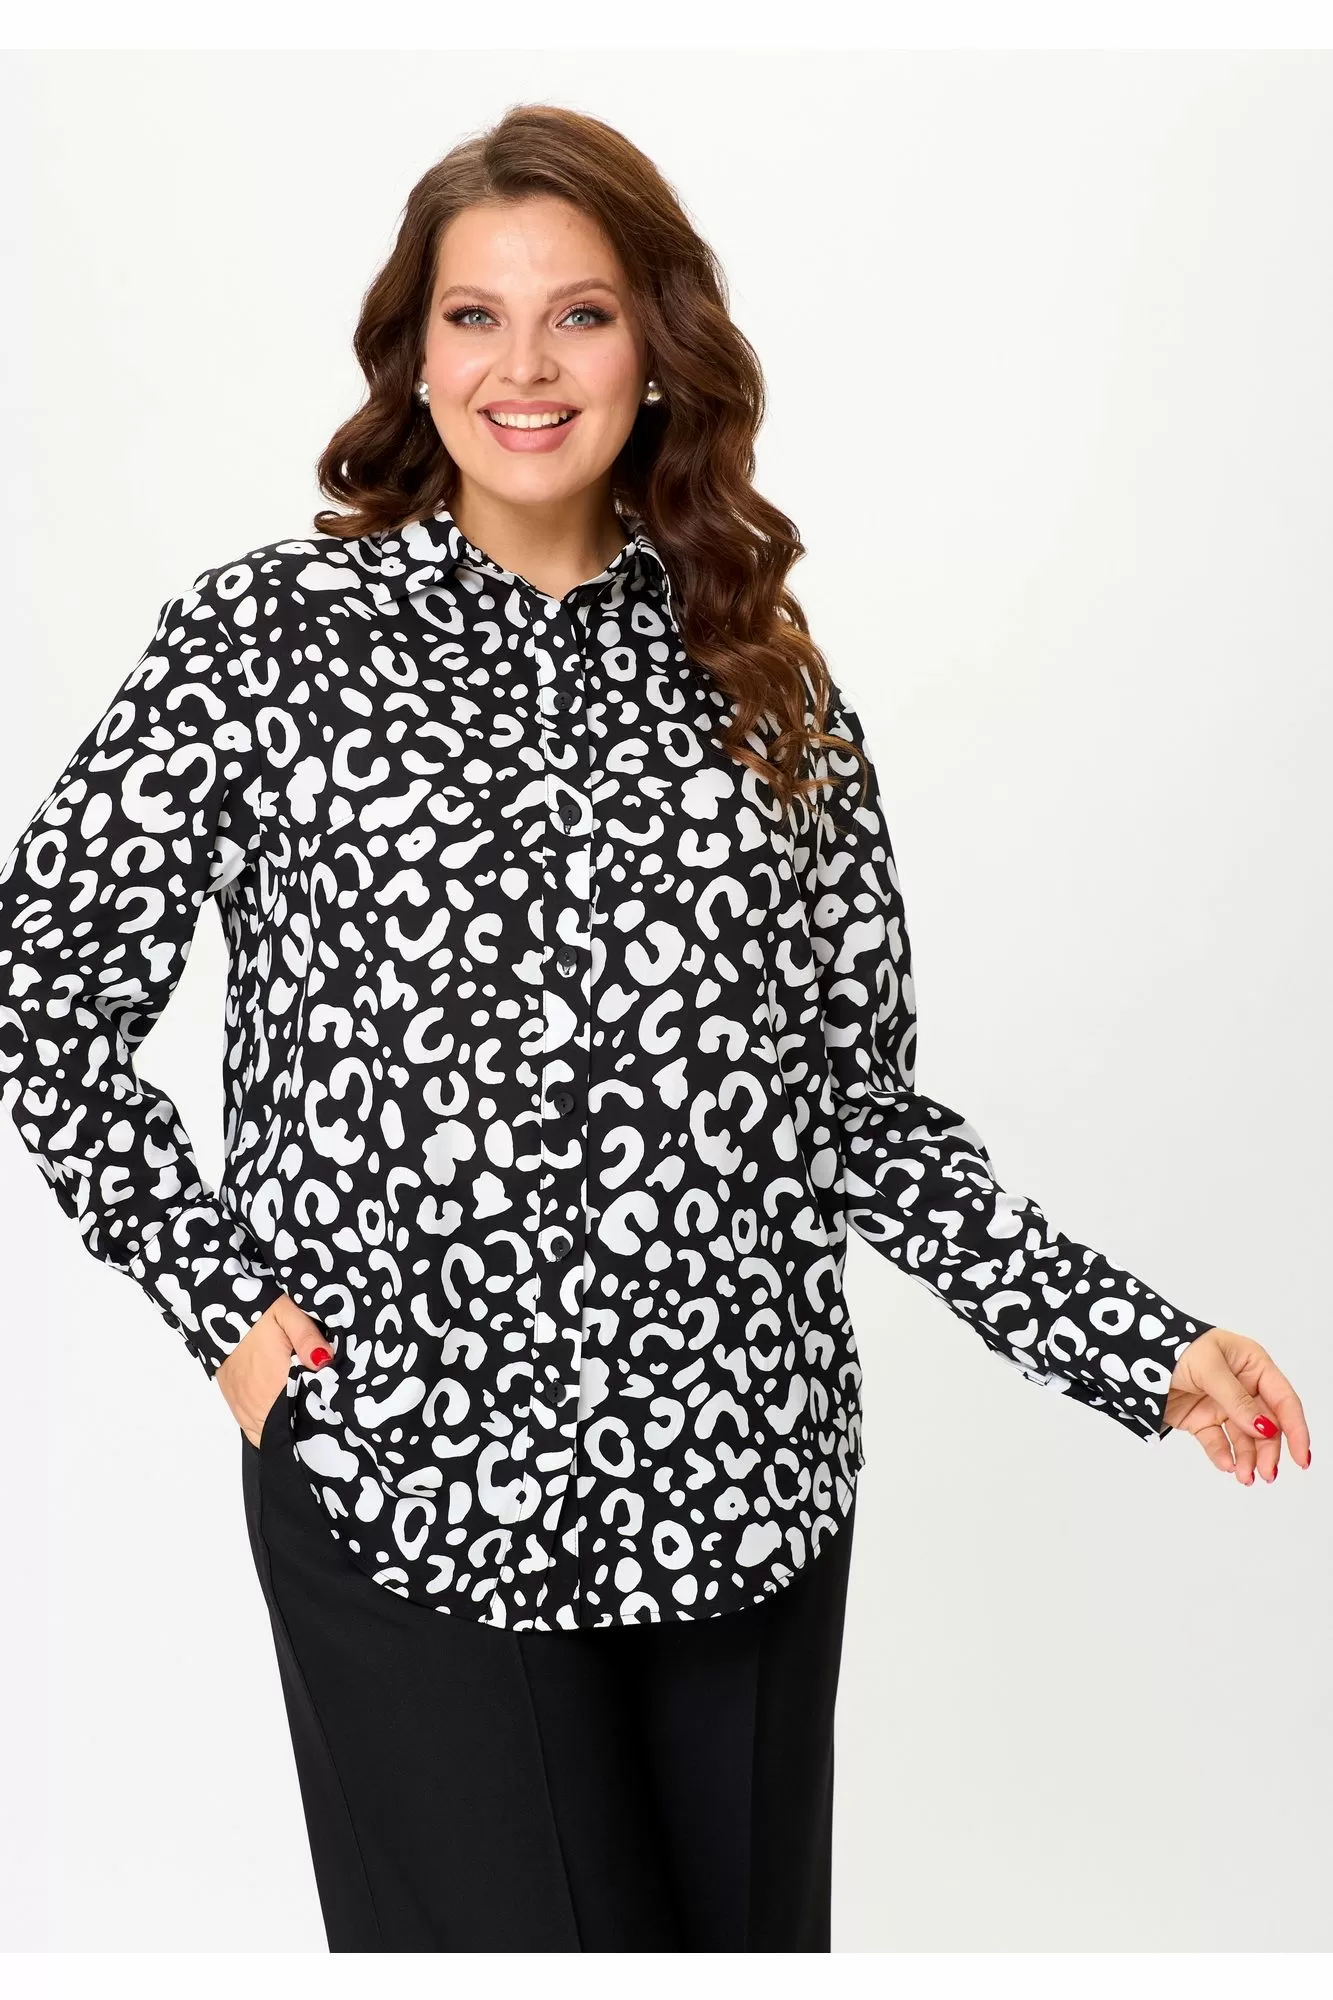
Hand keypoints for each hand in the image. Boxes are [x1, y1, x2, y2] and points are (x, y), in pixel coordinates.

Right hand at [215, 1294, 333, 1446]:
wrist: (217, 1312)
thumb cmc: (257, 1313)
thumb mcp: (288, 1314)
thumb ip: (308, 1338)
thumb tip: (326, 1363)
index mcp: (275, 1382)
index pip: (303, 1417)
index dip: (319, 1418)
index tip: (331, 1412)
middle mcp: (257, 1401)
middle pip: (286, 1431)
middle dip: (304, 1426)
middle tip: (319, 1413)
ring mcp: (243, 1406)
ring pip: (268, 1435)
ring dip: (285, 1429)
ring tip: (302, 1415)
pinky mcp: (234, 1404)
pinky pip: (252, 1430)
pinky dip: (267, 1428)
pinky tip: (281, 1415)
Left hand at [1163, 1326, 1310, 1482]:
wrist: (1131, 1355)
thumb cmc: (1172, 1347)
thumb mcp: (1208, 1369)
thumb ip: (1237, 1400)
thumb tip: (1264, 1428)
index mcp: (1251, 1364)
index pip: (1283, 1399)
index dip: (1296, 1428)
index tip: (1302, 1457)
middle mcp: (1241, 1385)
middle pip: (1266, 1424)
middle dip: (1268, 1450)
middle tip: (1265, 1473)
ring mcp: (1221, 1403)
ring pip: (1243, 1438)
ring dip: (1247, 1458)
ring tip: (1244, 1477)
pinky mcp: (1201, 1419)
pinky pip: (1218, 1442)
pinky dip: (1223, 1455)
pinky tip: (1226, 1466)